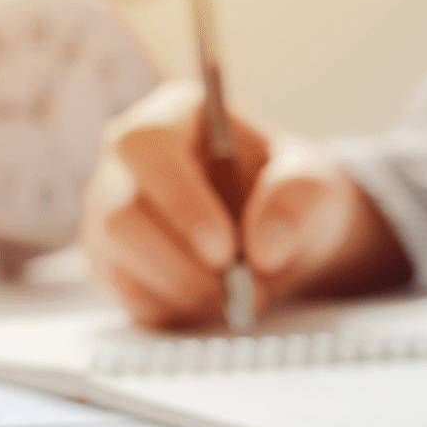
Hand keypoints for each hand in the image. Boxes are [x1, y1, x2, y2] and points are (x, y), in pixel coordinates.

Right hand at [82, 81, 410, 328]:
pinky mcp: (115, 265)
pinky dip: (179, 309)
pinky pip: (128, 297)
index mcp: (174, 116)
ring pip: (117, 261)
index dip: (177, 199)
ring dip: (185, 290)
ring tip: (241, 297)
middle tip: (238, 288)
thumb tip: (265, 248)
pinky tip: (217, 300)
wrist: (289, 235)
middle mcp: (129, 162)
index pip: (144, 144)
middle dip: (182, 263)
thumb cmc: (294, 193)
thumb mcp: (314, 184)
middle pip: (119, 213)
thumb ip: (297, 200)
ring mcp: (112, 215)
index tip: (225, 248)